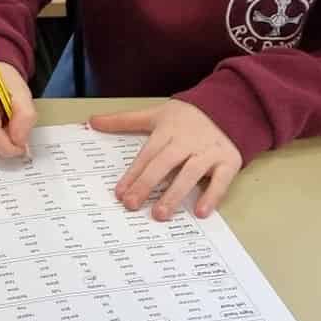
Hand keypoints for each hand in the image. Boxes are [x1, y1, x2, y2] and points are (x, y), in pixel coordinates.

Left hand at [91, 100, 240, 219]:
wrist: (229, 106)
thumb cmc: (187, 116)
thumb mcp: (155, 114)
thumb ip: (124, 120)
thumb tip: (91, 121)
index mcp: (168, 130)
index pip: (147, 155)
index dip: (133, 174)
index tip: (120, 193)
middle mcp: (187, 141)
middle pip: (164, 164)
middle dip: (146, 184)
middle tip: (132, 205)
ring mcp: (208, 152)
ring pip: (190, 173)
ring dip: (175, 194)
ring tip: (160, 214)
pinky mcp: (229, 161)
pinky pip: (221, 180)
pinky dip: (212, 196)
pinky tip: (201, 212)